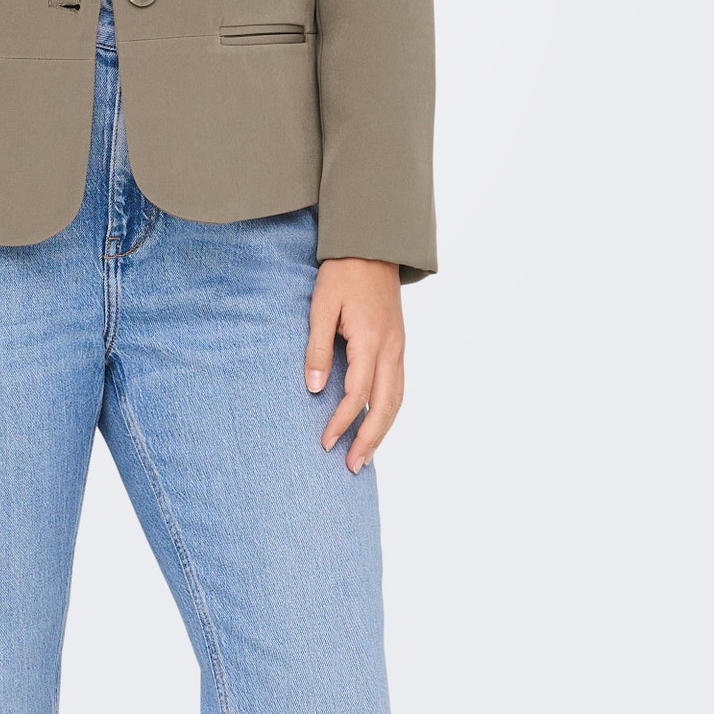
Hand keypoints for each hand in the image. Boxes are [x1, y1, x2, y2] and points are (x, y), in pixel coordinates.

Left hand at [304, 258, 404, 473]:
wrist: (372, 246)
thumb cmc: (342, 273)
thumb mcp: (321, 305)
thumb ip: (317, 346)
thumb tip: (314, 388)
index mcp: (370, 340)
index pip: (358, 394)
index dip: (342, 422)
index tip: (325, 442)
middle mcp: (391, 349)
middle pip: (385, 406)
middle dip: (369, 439)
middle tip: (352, 467)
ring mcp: (399, 347)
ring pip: (397, 399)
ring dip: (382, 430)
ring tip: (367, 456)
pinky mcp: (398, 344)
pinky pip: (398, 386)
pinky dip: (389, 410)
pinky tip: (377, 422)